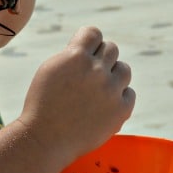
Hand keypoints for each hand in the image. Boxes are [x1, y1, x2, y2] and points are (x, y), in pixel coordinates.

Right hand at [18, 26, 134, 167]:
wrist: (46, 139)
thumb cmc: (44, 104)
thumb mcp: (51, 69)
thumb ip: (73, 54)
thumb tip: (93, 47)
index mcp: (76, 56)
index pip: (94, 33)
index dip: (89, 42)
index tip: (84, 54)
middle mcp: (96, 70)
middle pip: (111, 49)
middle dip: (101, 59)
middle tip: (89, 75)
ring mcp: (111, 90)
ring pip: (124, 69)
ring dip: (113, 76)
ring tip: (99, 89)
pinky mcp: (121, 110)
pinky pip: (129, 93)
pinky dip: (119, 98)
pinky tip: (104, 106)